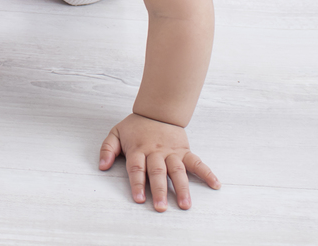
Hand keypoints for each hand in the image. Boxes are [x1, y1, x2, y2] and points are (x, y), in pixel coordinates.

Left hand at [99, 113, 219, 210]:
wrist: (158, 110)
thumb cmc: (136, 126)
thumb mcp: (116, 132)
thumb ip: (107, 149)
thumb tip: (102, 166)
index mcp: (138, 149)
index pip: (137, 168)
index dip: (138, 184)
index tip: (139, 199)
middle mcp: (156, 152)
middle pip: (158, 172)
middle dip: (160, 191)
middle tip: (161, 207)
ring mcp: (172, 152)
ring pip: (177, 170)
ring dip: (182, 188)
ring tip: (185, 204)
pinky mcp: (184, 151)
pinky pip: (197, 162)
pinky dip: (207, 173)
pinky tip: (215, 184)